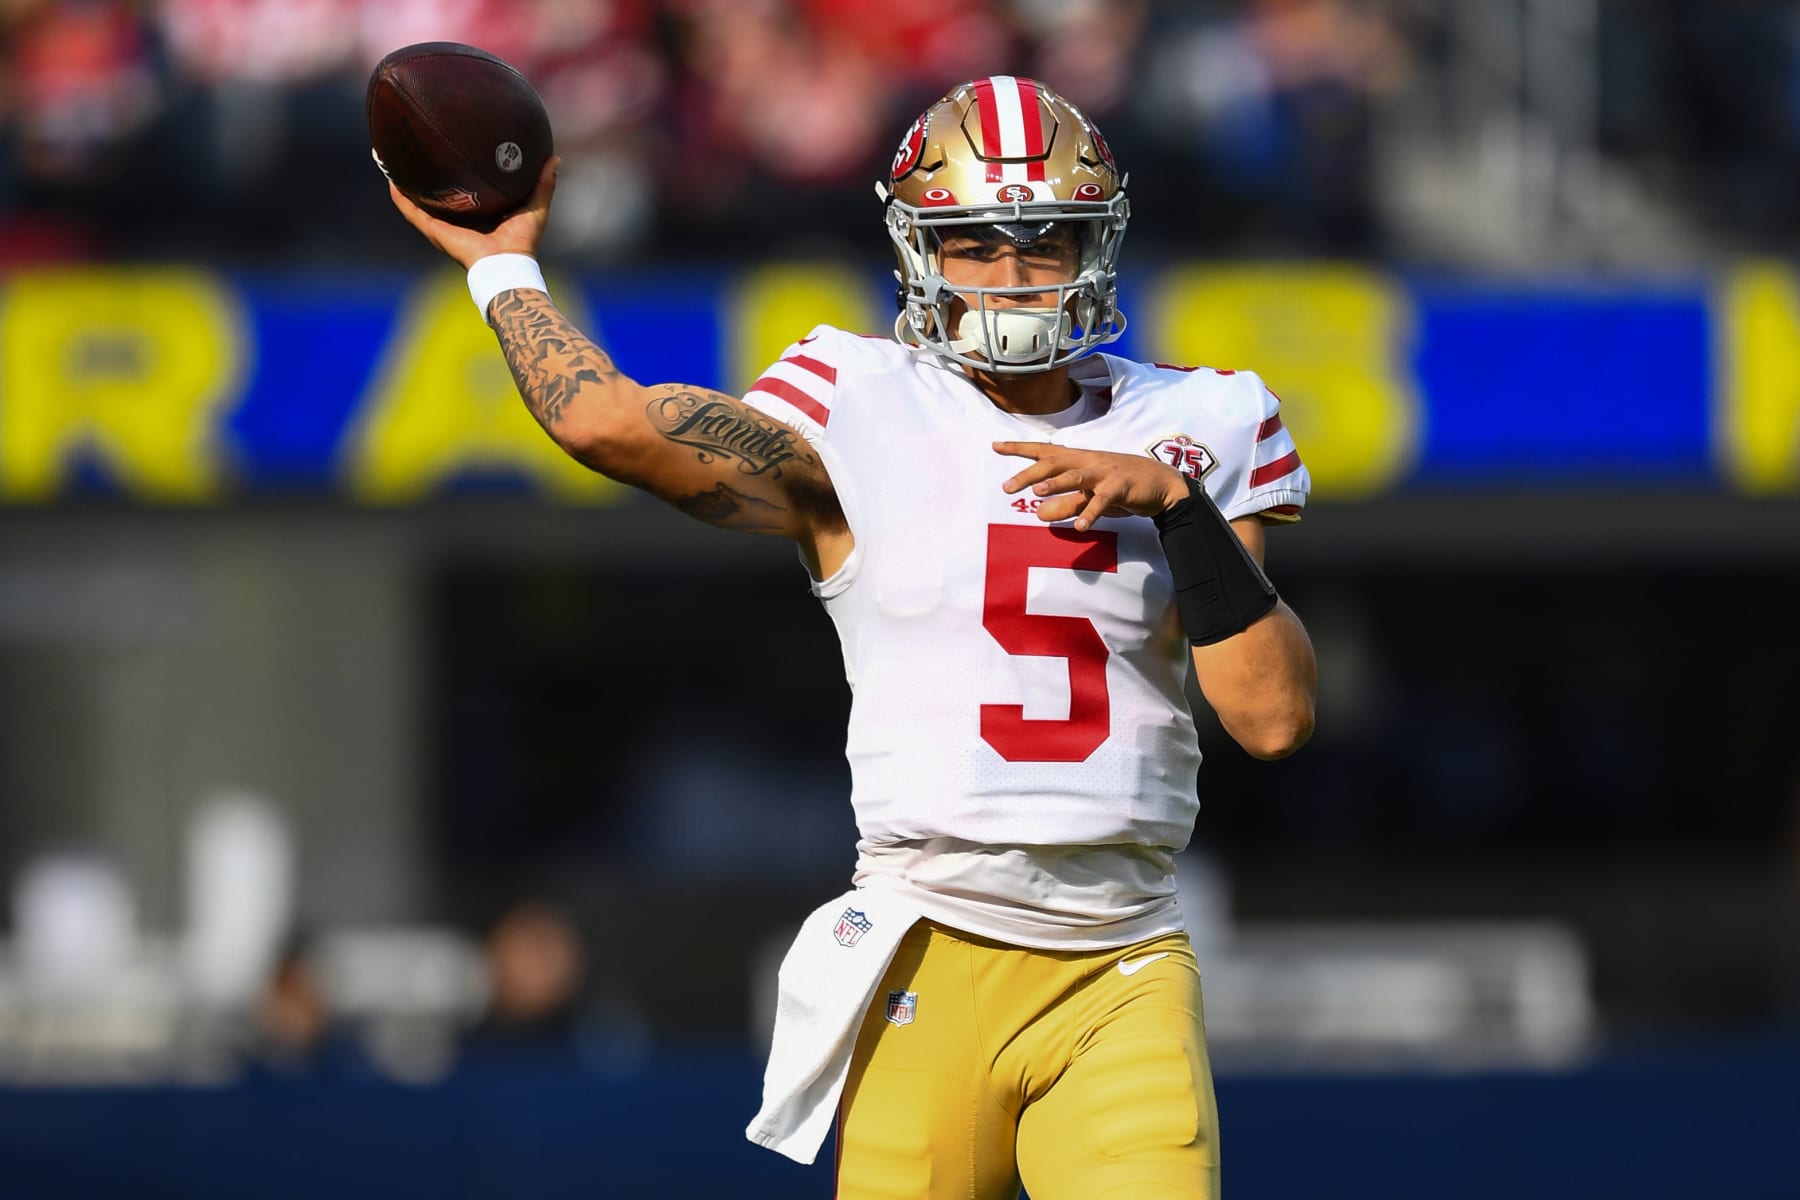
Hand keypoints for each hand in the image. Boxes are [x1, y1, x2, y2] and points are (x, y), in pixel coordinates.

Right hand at [387, 156, 558, 268]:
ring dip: (404, 183)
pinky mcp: (435, 232)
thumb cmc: (522, 241)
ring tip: (391, 160)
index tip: (448, 151)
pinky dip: (401, 197)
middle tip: (413, 150)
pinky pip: (412, 212)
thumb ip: (543, 184)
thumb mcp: (535, 206)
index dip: (455, 173)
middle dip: (424, 175)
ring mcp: (443, 227)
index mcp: (478, 215)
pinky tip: (390, 179)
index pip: (463, 190)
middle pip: (436, 194)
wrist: (506, 266)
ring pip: (417, 202)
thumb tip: (554, 158)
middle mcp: (457, 221)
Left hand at [994, 441, 1190, 529]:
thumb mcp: (1089, 496)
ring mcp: (1105, 472)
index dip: (1019, 448)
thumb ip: (1065, 504)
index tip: (995, 445)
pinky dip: (1092, 513)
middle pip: (1054, 463)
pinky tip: (1081, 527)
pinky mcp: (1121, 487)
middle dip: (1029, 473)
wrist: (1160, 484)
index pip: (1044, 451)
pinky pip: (1103, 500)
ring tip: (1037, 493)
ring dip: (1056, 483)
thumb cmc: (1120, 487)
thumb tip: (1039, 514)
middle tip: (1007, 487)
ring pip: (1076, 476)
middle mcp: (1088, 461)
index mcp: (1079, 459)